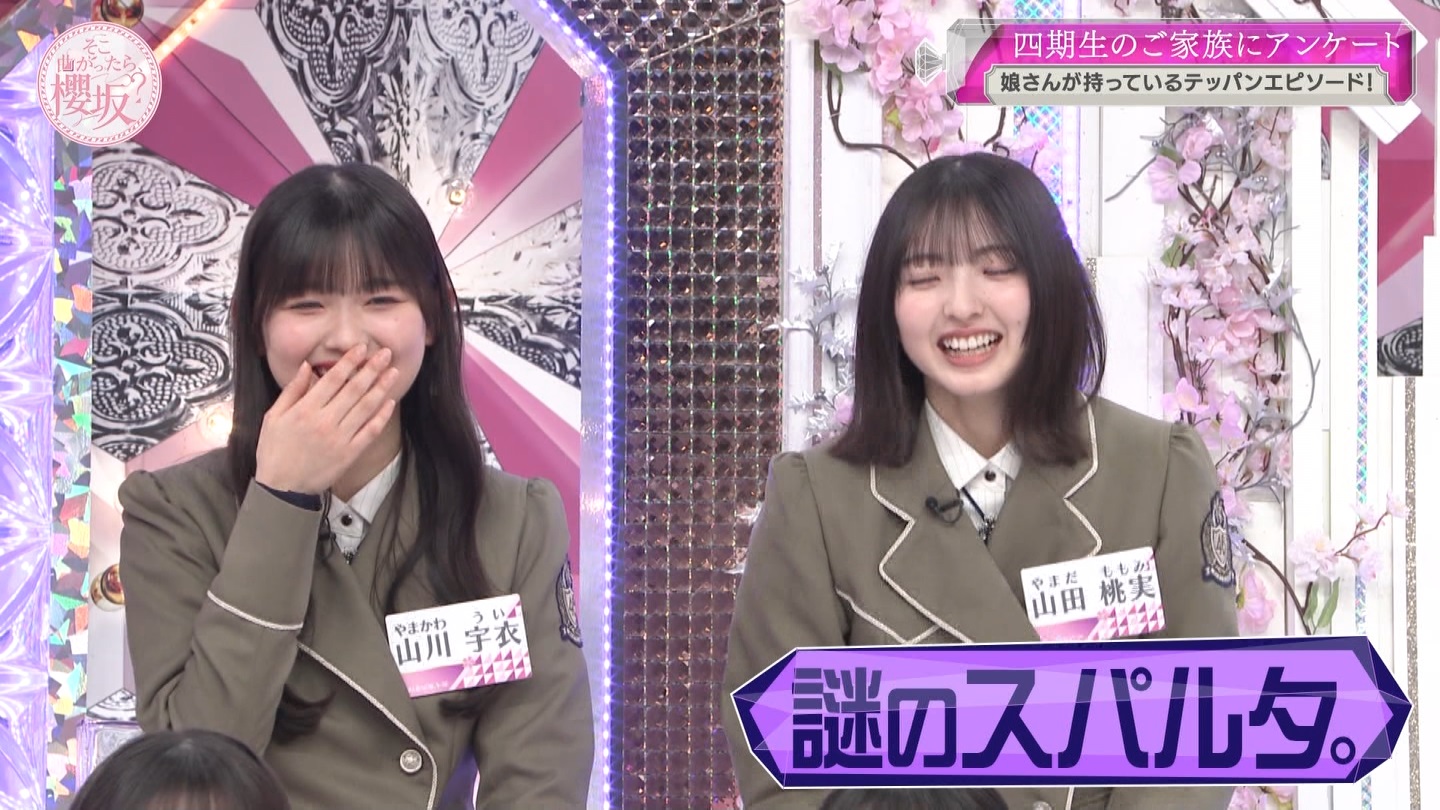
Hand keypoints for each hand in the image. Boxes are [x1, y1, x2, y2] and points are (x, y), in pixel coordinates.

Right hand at [254, 345, 399, 494]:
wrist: (282, 488)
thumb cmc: (274, 451)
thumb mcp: (273, 417)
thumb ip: (291, 391)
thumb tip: (305, 366)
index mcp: (305, 410)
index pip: (332, 379)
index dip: (349, 362)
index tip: (361, 348)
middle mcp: (325, 421)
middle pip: (354, 389)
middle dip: (371, 369)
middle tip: (385, 353)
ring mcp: (340, 438)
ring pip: (365, 408)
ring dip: (381, 388)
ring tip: (393, 372)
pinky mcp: (350, 453)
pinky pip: (370, 431)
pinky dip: (381, 416)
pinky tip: (390, 402)